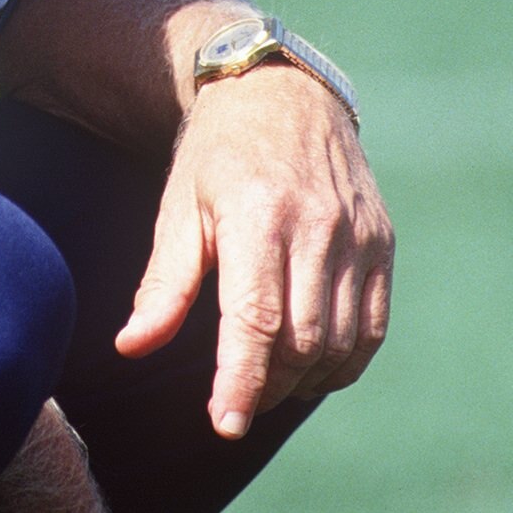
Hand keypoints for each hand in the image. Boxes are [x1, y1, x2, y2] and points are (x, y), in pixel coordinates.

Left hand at [115, 60, 393, 438]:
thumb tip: (132, 347)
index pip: (256, 319)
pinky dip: (345, 361)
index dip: (241, 379)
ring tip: (268, 383)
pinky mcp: (381, 241)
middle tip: (236, 399)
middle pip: (302, 341)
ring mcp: (357, 235)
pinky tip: (313, 366)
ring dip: (305, 381)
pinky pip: (372, 326)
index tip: (223, 423)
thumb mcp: (179, 207)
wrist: (279, 88)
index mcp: (259, 215)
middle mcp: (317, 226)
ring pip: (340, 342)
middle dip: (267, 386)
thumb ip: (163, 285)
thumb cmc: (218, 153)